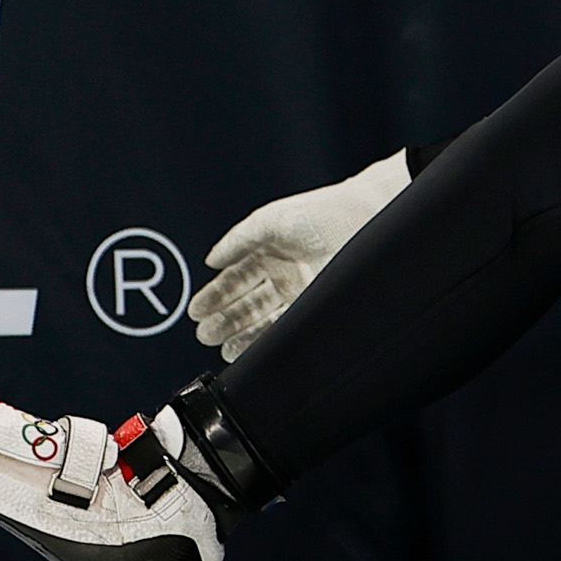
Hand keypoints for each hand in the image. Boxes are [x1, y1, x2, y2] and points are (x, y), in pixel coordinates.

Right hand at [190, 154, 408, 357]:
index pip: (235, 279)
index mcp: (268, 252)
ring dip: (241, 333)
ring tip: (220, 345)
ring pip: (263, 318)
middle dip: (224, 319)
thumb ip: (238, 240)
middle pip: (246, 303)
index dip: (215, 296)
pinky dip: (266, 338)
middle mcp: (283, 275)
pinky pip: (285, 326)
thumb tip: (211, 260)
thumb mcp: (269, 221)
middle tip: (204, 333)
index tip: (196, 311)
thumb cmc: (319, 213)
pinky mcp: (315, 305)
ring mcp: (299, 292)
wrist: (363, 220)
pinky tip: (249, 347)